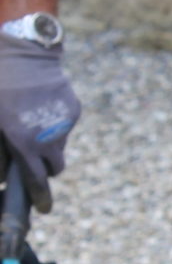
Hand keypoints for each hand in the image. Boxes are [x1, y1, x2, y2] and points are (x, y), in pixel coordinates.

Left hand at [0, 34, 79, 208]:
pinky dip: (54, 124)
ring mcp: (64, 123)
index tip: (44, 209)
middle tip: (31, 159)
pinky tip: (40, 108)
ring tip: (31, 122)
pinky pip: (64, 125)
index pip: (37, 181)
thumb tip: (5, 174)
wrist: (24, 54)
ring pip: (59, 145)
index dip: (40, 198)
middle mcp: (49, 137)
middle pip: (55, 167)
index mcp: (25, 143)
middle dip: (45, 168)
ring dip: (47, 142)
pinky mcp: (72, 109)